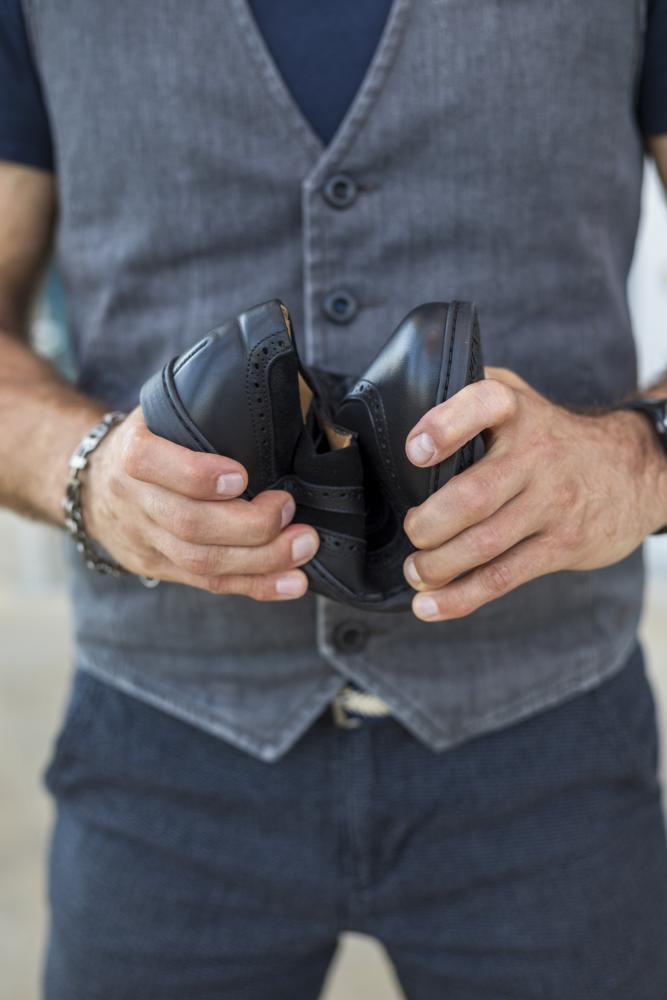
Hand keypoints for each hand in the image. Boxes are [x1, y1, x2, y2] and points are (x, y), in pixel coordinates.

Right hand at [83, 407, 318, 599]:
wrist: (90, 487)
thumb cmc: (150, 442)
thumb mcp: (158, 415)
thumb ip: (200, 410)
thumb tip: (276, 398)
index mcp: (131, 452)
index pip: (152, 463)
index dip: (198, 475)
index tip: (243, 476)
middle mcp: (133, 500)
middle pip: (189, 523)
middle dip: (250, 523)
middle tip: (290, 510)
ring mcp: (145, 540)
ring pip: (202, 561)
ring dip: (262, 559)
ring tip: (303, 546)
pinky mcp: (159, 569)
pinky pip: (211, 583)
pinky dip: (257, 585)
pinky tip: (293, 583)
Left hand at [402, 368, 666, 621]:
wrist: (632, 469)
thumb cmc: (550, 435)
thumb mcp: (516, 398)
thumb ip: (466, 397)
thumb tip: (399, 414)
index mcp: (515, 410)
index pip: (483, 405)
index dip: (444, 427)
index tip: (415, 452)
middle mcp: (537, 454)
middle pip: (474, 495)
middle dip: (428, 524)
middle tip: (412, 531)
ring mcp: (552, 502)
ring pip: (484, 543)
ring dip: (437, 566)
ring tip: (416, 571)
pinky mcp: (562, 544)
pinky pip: (503, 576)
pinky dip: (461, 596)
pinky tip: (430, 606)